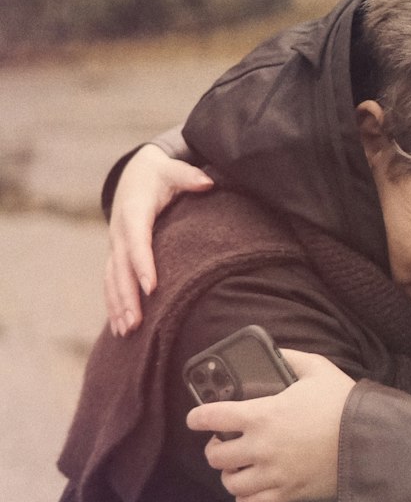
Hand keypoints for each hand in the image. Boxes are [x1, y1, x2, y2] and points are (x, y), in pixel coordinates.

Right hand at [104, 145, 214, 334]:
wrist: (134, 175)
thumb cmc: (159, 175)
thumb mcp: (173, 170)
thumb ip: (190, 176)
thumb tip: (207, 182)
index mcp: (134, 212)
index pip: (137, 241)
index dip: (142, 264)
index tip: (151, 287)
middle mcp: (120, 231)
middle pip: (121, 267)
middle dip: (128, 296)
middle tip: (137, 322)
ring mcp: (115, 245)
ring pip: (113, 279)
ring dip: (118, 305)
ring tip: (128, 331)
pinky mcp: (116, 255)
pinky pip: (111, 282)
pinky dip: (113, 304)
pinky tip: (119, 328)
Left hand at [187, 349, 355, 501]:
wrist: (369, 442)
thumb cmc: (342, 404)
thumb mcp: (318, 369)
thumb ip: (291, 358)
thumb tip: (275, 353)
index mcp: (262, 414)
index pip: (214, 416)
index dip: (198, 417)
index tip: (195, 418)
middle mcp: (260, 447)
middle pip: (216, 455)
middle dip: (214, 448)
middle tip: (221, 443)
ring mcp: (272, 474)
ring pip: (231, 483)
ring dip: (229, 474)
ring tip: (236, 467)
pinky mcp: (287, 493)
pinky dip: (245, 496)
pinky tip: (251, 487)